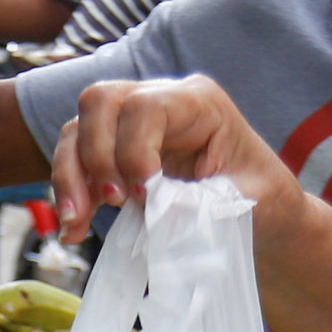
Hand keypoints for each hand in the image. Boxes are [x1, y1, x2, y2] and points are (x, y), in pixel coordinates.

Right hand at [49, 74, 302, 225]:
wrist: (260, 211)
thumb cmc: (262, 198)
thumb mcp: (246, 201)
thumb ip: (203, 202)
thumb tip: (153, 212)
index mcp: (198, 102)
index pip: (145, 106)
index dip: (134, 149)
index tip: (143, 195)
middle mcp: (158, 100)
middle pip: (99, 102)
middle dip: (94, 155)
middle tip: (113, 202)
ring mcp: (130, 123)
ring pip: (76, 130)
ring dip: (70, 178)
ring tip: (76, 224)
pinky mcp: (113, 151)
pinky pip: (75, 162)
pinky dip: (70, 195)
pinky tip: (72, 230)